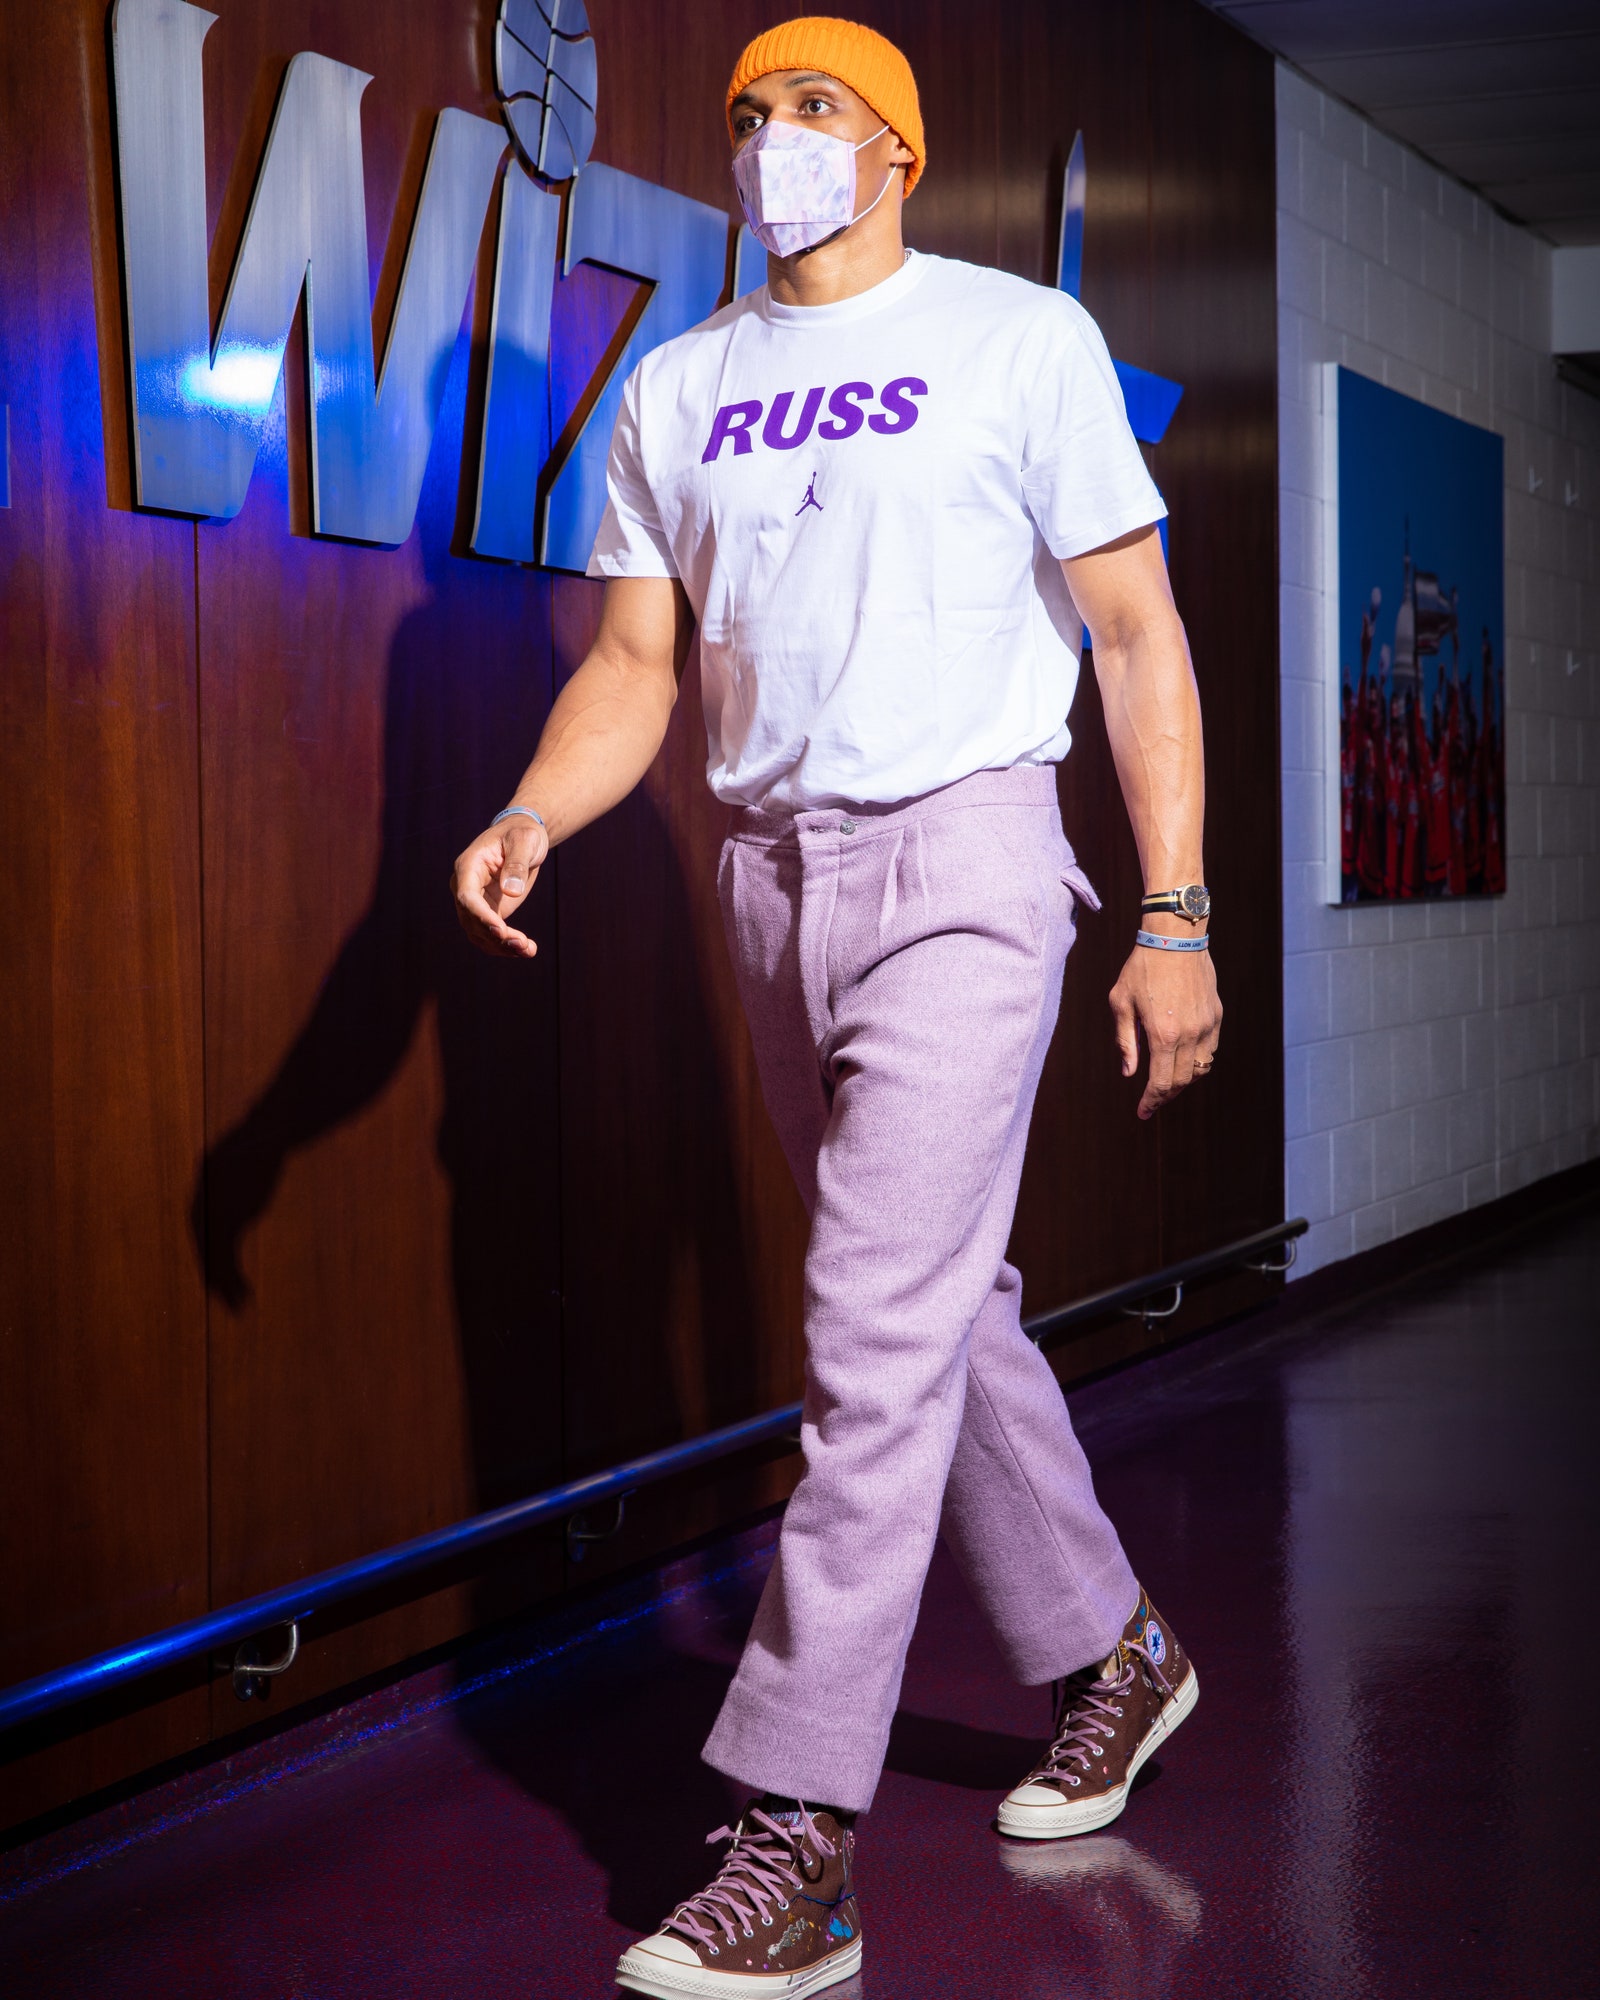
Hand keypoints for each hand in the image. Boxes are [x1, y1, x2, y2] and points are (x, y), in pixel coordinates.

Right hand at [451, 814, 547, 959]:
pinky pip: (491, 935)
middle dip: (495, 936)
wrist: (523, 837)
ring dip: (502, 946)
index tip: (500, 930)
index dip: (481, 916)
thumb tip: (511, 891)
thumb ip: (517, 864)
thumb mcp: (524, 841)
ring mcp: (476, 902)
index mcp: (468, 866)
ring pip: (479, 933)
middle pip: (472, 920)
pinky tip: (527, 950)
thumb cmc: (522, 834)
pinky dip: (506, 946)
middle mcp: (465, 887)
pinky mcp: (489, 911)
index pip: (467, 897)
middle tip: (522, 944)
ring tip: (528, 950)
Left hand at [1109, 941, 1221, 1119]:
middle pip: (1181, 1082)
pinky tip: (1183, 1059)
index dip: (1151, 1103)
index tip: (1142, 1113)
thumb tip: (1129, 1073)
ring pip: (1200, 1069)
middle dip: (1165, 1097)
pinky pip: (1210, 1050)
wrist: (1175, 938)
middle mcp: (1190, 1034)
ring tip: (1167, 1082)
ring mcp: (1207, 1025)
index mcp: (1163, 1034)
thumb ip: (1125, 1042)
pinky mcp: (1216, 1015)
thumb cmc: (1141, 968)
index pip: (1161, 1084)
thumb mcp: (1121, 1003)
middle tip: (1151, 1102)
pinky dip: (1197, 1062)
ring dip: (1183, 1081)